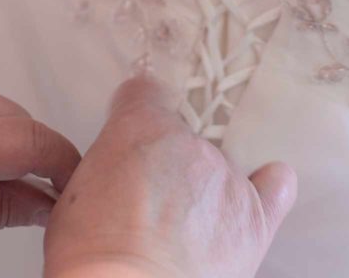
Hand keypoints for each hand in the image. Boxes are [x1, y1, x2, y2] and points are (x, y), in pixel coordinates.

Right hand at [44, 75, 296, 277]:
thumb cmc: (89, 256)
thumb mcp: (73, 195)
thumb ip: (105, 165)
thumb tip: (115, 174)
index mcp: (138, 125)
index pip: (144, 93)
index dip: (134, 116)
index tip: (130, 139)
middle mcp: (187, 142)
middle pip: (181, 137)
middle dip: (164, 164)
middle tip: (145, 204)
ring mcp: (224, 177)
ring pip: (216, 168)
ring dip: (201, 189)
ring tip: (182, 230)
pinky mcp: (252, 218)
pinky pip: (275, 187)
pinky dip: (270, 186)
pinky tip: (266, 184)